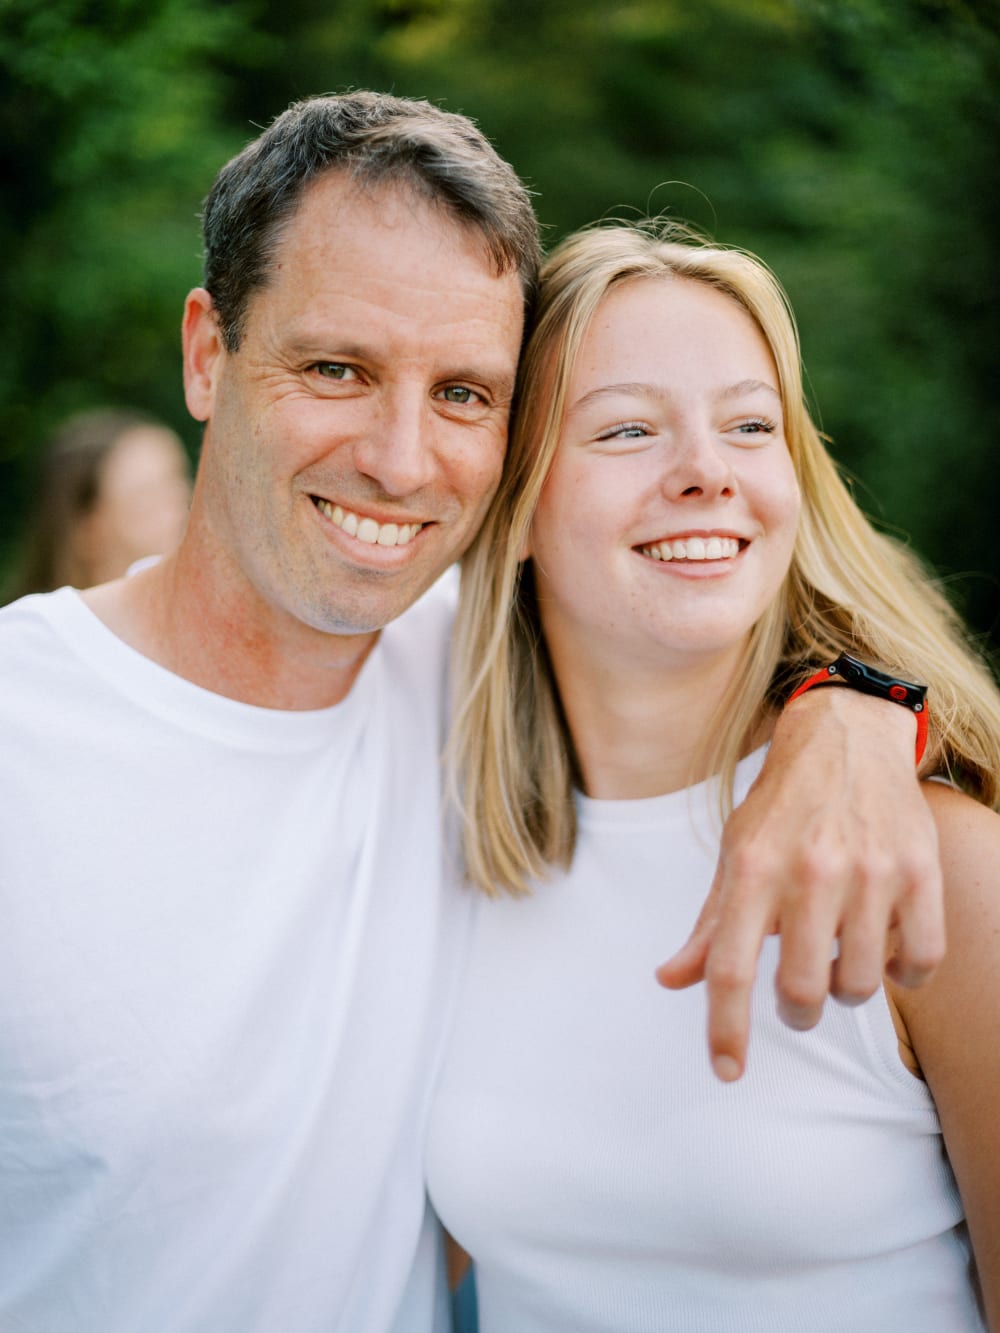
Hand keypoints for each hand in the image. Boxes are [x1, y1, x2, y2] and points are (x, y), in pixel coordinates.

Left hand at [655, 688, 944, 1081]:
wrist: (847, 739)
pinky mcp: (918, 871)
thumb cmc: (783, 808)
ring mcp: (869, 872)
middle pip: (801, 989)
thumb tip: (669, 981)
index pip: (730, 968)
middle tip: (798, 1000)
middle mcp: (809, 871)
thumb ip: (708, 925)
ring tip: (839, 959)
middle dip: (797, 1012)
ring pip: (860, 984)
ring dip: (847, 990)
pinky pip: (919, 961)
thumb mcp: (735, 855)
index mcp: (753, 869)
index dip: (725, 1029)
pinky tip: (888, 952)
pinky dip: (904, 975)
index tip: (726, 1070)